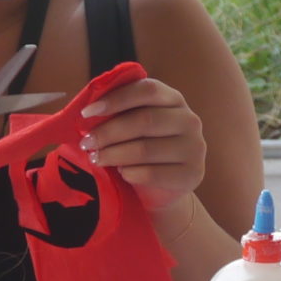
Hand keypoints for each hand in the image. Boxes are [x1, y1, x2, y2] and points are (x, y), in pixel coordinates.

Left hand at [81, 76, 207, 213]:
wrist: (162, 190)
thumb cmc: (142, 152)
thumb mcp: (132, 127)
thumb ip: (118, 114)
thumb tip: (87, 112)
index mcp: (173, 99)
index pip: (147, 90)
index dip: (115, 99)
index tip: (86, 113)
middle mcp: (189, 120)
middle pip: (145, 120)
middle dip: (109, 132)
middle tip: (86, 143)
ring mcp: (194, 147)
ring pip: (146, 149)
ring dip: (114, 154)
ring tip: (96, 159)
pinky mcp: (192, 174)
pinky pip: (153, 173)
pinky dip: (130, 173)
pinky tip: (121, 173)